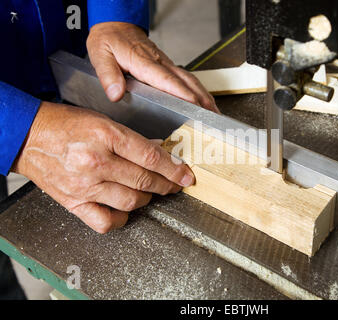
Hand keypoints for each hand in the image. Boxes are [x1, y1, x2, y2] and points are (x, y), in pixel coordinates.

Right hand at [12, 102, 194, 233]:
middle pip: (145, 180)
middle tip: (175, 184)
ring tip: (151, 192)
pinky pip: (105, 221)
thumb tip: (158, 151)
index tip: (186, 175)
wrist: (28, 136)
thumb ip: (131, 139)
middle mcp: (96, 162)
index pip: (151, 157)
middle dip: (167, 185)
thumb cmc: (64, 124)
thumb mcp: (103, 120)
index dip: (174, 169)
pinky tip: (126, 211)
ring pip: (131, 201)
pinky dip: (121, 219)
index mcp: (106, 136)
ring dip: (147, 198)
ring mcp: (85, 186)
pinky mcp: (73, 202)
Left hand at [87, 22, 218, 112]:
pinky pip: (187, 79)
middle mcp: (159, 63)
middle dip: (201, 100)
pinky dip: (199, 91)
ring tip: (213, 113)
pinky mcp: (167, 65)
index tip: (194, 106)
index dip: (183, 94)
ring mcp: (165, 64)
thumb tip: (115, 93)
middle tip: (210, 117)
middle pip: (186, 82)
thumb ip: (108, 75)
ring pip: (191, 80)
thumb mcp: (100, 55)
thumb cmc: (109, 39)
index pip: (167, 81)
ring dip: (204, 96)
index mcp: (144, 63)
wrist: (115, 24)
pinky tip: (203, 100)